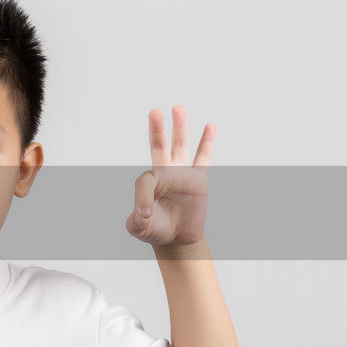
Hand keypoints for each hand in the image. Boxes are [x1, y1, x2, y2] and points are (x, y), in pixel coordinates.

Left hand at [125, 105, 213, 247]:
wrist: (176, 238)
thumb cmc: (155, 229)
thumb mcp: (140, 227)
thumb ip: (137, 220)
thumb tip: (144, 213)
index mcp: (147, 183)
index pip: (145, 181)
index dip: (143, 198)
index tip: (145, 215)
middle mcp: (164, 173)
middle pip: (159, 147)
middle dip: (156, 130)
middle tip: (155, 112)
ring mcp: (182, 173)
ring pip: (180, 146)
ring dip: (179, 128)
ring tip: (178, 108)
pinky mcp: (199, 179)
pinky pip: (203, 158)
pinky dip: (206, 142)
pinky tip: (209, 126)